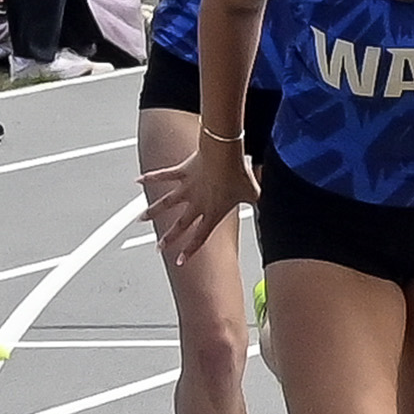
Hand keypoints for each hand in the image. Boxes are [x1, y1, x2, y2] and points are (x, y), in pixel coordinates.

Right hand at [145, 135, 257, 265]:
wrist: (225, 153)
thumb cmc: (239, 173)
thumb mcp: (255, 194)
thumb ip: (262, 205)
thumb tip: (275, 212)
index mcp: (213, 212)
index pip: (200, 237)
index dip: (190, 250)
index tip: (180, 260)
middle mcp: (196, 203)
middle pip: (180, 225)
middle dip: (169, 238)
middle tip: (159, 248)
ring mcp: (186, 188)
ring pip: (166, 203)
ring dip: (153, 212)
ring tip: (140, 219)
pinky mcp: (181, 172)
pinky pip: (163, 176)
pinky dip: (150, 178)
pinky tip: (138, 181)